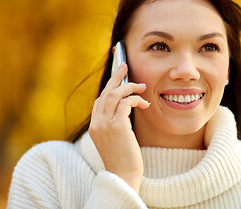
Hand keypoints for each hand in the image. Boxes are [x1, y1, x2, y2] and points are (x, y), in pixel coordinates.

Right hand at [88, 63, 149, 192]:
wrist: (123, 175)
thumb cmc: (123, 157)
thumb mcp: (115, 138)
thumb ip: (116, 122)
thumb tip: (127, 105)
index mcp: (94, 126)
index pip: (99, 100)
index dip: (109, 86)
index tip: (117, 75)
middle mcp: (96, 123)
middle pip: (105, 92)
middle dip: (116, 76)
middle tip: (124, 64)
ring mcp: (104, 124)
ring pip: (115, 94)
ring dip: (130, 86)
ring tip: (142, 86)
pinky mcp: (116, 126)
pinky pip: (126, 103)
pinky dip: (137, 99)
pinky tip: (145, 104)